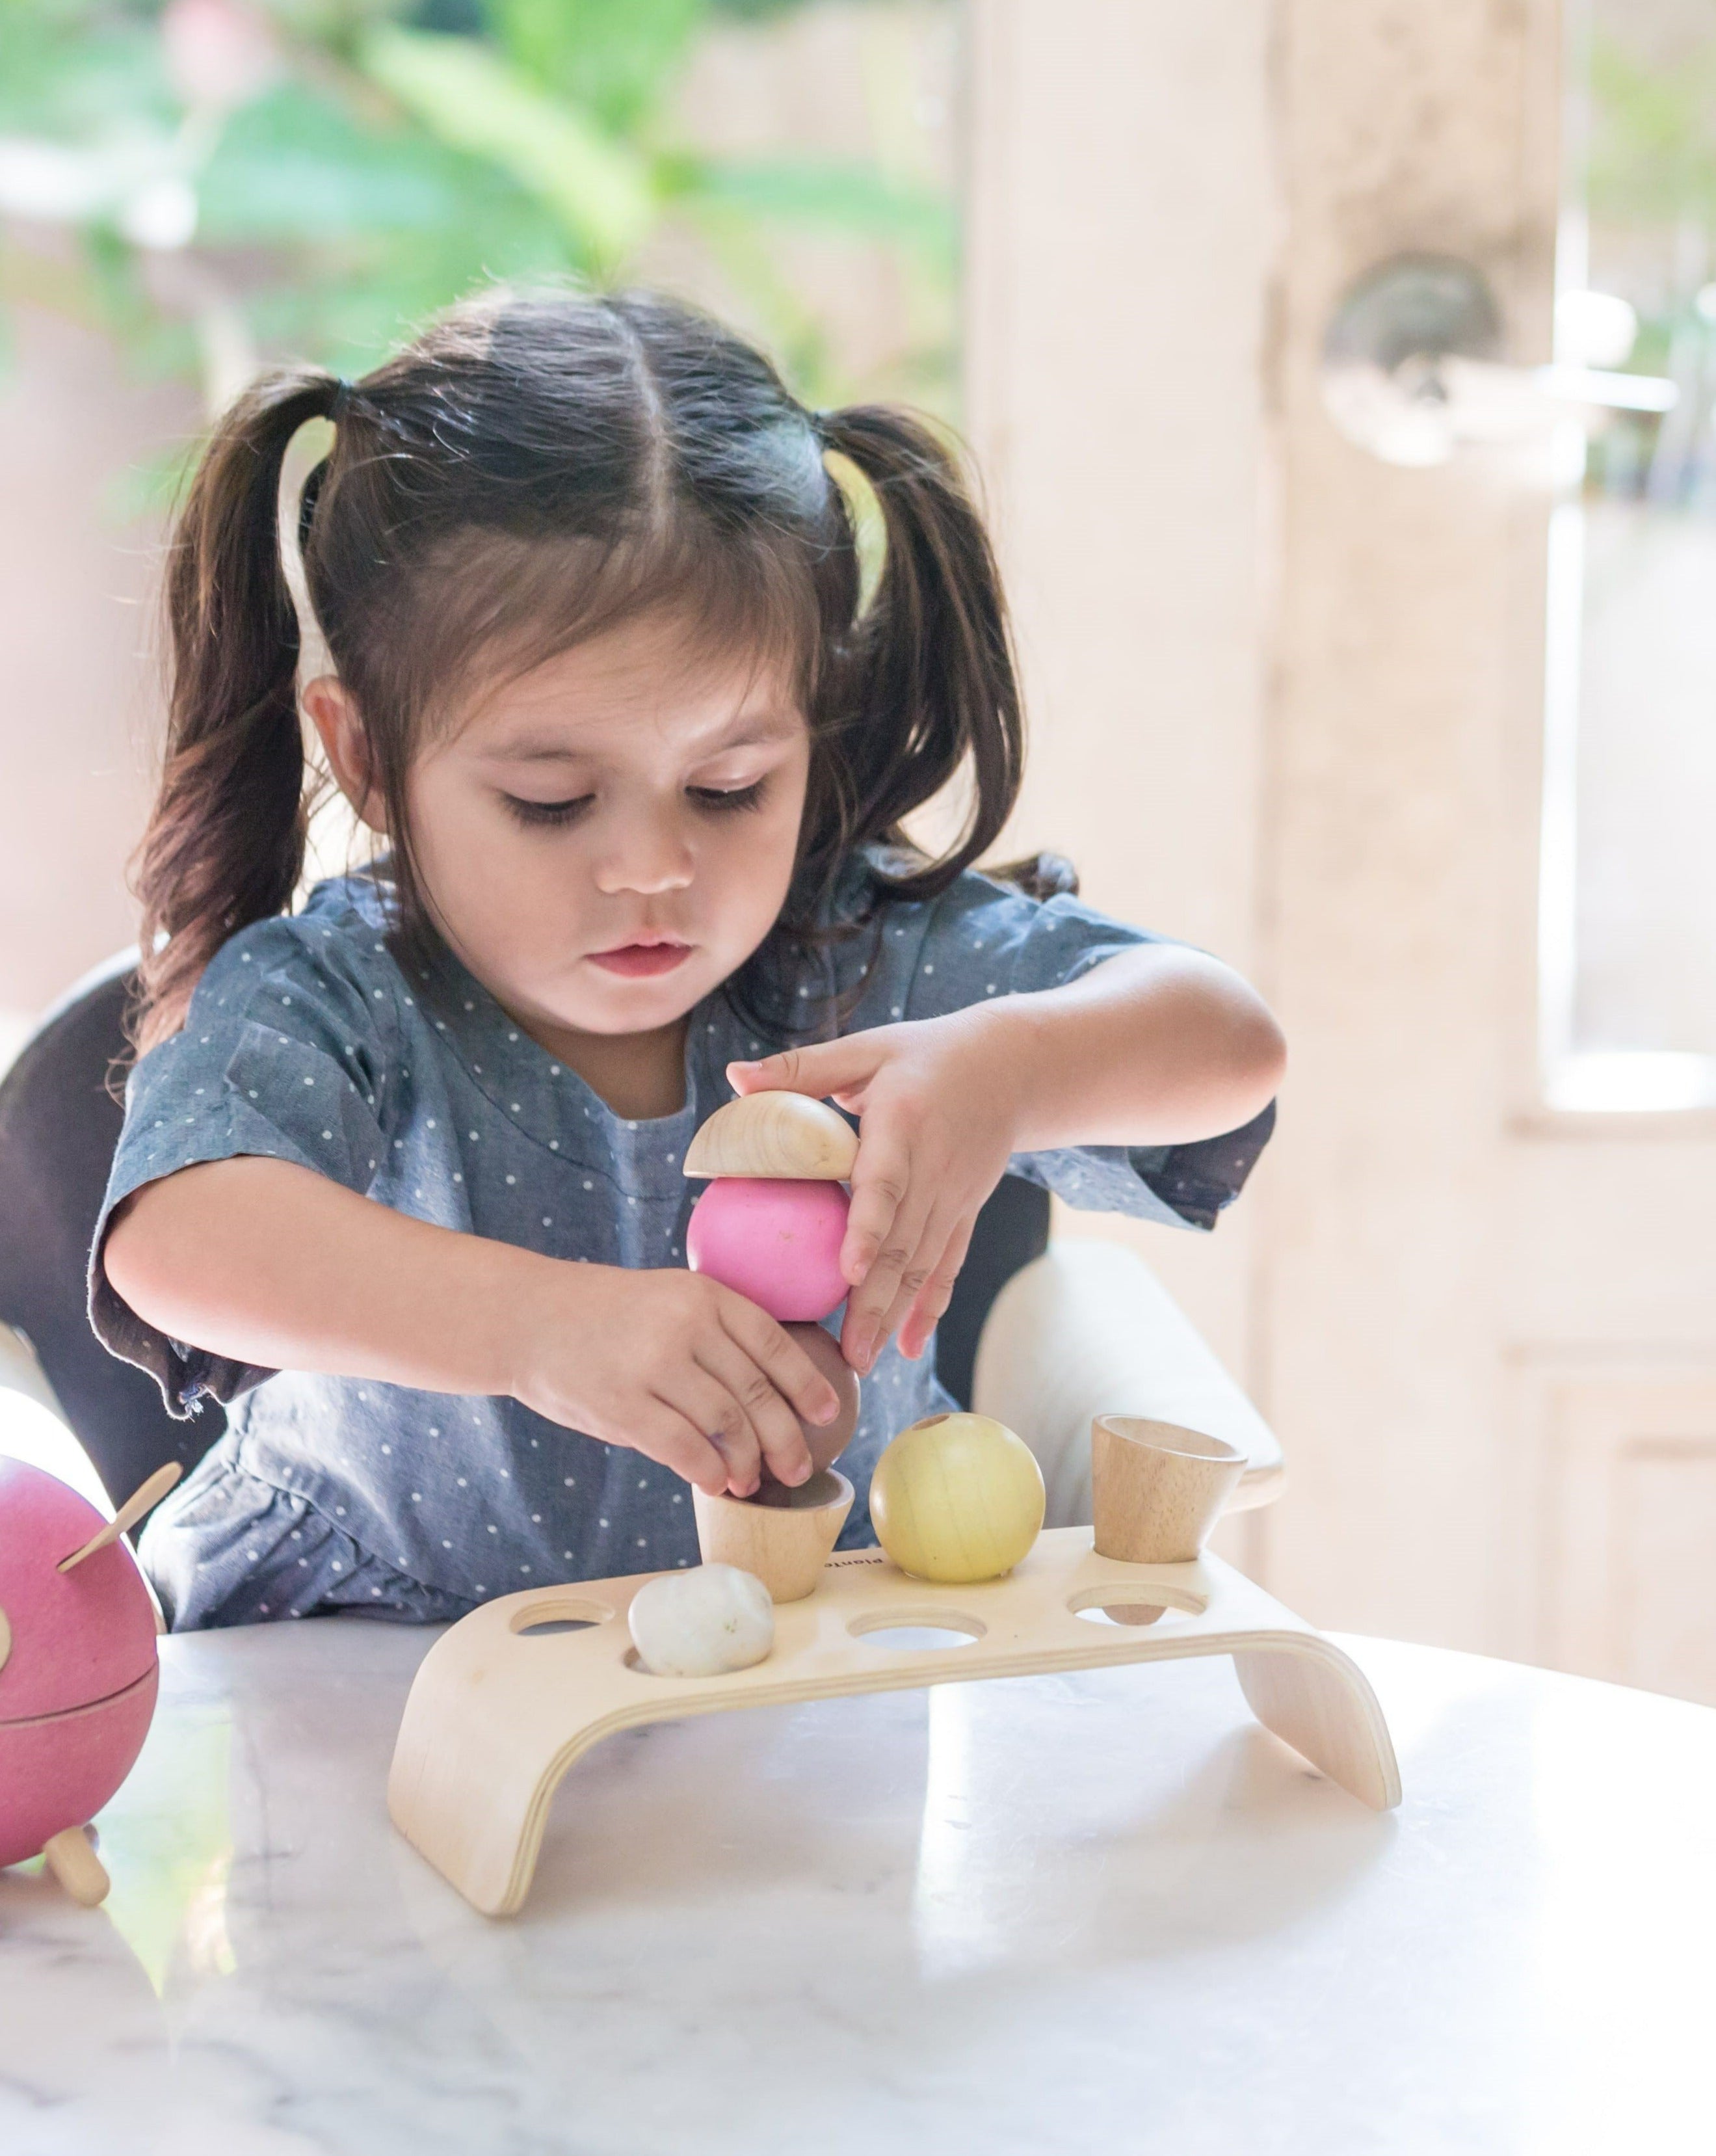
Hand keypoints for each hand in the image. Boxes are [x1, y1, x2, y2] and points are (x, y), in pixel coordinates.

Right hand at [510, 1263, 840, 1497]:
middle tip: (798, 1467)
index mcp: (702, 1294)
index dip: (805, 1383)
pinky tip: (716, 1482)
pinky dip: (708, 1471)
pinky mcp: (622, 1404)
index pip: (773, 1342)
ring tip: (751, 1480)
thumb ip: (711, 1335)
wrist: (527, 1319)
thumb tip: (768, 1398)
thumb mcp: (665, 1300)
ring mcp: (653, 1363)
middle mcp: (685, 1324)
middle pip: (756, 1390)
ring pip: (726, 1424)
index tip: (827, 1413)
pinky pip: (684, 1448)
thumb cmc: (602, 1316)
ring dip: (747, 1461)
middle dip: (785, 1437)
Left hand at [728, 1008, 1020, 1373]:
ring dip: (895, 1316)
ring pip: (924, 1265)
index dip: (868, 1229)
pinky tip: (908, 1346)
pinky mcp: (965, 1211)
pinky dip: (930, 1308)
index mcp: (904, 1124)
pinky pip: (948, 1265)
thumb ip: (802, 1069)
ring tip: (864, 1360)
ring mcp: (954, 1196)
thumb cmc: (924, 1054)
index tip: (848, 1272)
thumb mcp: (866, 1049)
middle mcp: (934, 1169)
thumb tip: (736, 1080)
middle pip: (904, 1244)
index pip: (884, 1183)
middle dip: (876, 1303)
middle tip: (848, 1353)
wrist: (1010, 1067)